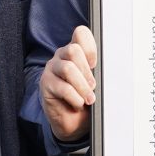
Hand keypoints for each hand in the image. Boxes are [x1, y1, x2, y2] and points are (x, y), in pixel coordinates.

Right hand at [41, 26, 97, 142]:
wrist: (73, 122)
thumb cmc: (85, 99)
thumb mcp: (95, 84)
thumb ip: (98, 73)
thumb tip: (108, 72)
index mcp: (76, 51)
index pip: (80, 34)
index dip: (90, 47)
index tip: (95, 65)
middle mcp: (62, 56)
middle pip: (73, 50)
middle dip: (86, 71)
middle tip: (93, 86)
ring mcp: (52, 69)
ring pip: (68, 68)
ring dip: (82, 86)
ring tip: (89, 98)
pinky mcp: (45, 84)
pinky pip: (62, 87)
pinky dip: (74, 97)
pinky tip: (79, 104)